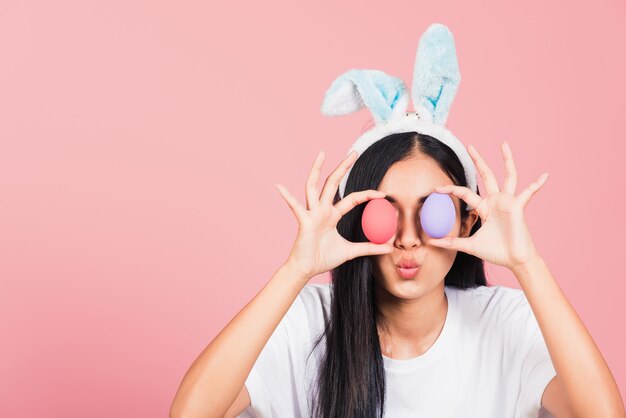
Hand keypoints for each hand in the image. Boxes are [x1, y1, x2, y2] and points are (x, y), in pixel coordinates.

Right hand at [275, 150, 392, 279]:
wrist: (306, 269)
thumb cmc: (324, 258)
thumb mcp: (351, 252)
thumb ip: (369, 248)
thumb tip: (389, 247)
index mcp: (332, 214)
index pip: (352, 199)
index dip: (367, 195)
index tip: (383, 194)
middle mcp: (322, 210)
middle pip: (333, 183)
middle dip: (343, 167)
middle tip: (354, 152)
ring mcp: (311, 213)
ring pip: (314, 187)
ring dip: (316, 170)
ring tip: (321, 154)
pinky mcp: (303, 220)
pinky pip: (295, 206)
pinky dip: (287, 196)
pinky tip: (279, 186)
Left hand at [427, 142, 548, 270]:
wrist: (514, 260)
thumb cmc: (496, 252)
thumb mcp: (469, 246)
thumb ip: (451, 242)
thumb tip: (431, 242)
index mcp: (484, 208)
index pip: (465, 192)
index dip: (451, 189)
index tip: (436, 188)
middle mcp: (496, 201)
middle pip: (486, 175)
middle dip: (478, 161)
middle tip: (470, 146)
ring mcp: (508, 202)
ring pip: (508, 176)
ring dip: (507, 160)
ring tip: (503, 144)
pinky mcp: (518, 206)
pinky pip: (529, 193)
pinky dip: (537, 185)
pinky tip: (545, 176)